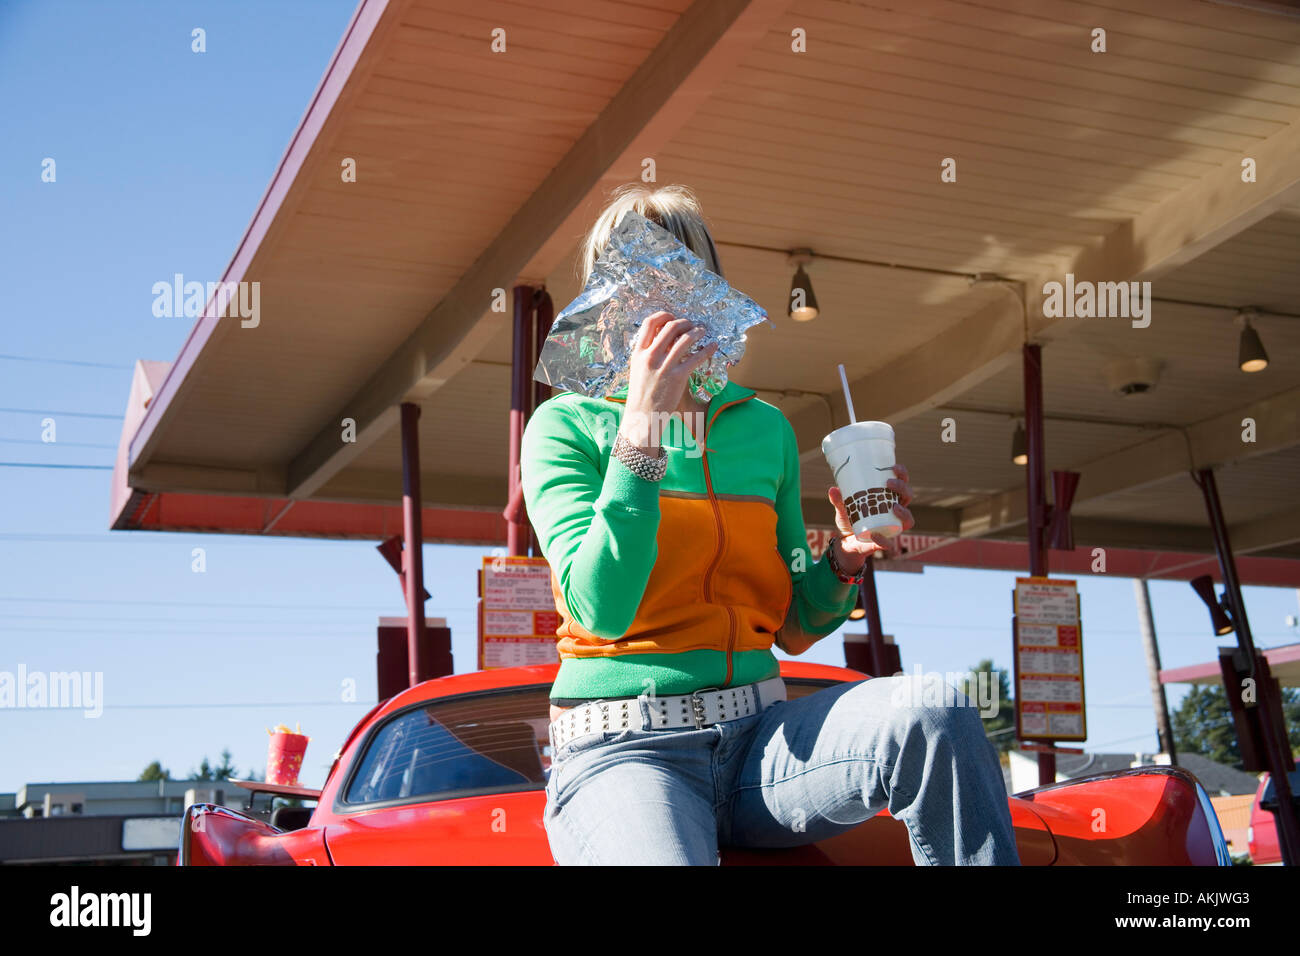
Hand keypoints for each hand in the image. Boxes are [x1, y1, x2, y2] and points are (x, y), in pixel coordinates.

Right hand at [620, 311, 716, 450]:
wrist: (642, 418)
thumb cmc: (641, 395)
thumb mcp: (638, 370)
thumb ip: (647, 354)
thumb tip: (663, 340)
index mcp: (638, 353)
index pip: (650, 323)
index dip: (664, 315)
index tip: (673, 317)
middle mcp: (650, 356)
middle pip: (671, 327)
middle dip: (685, 322)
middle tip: (693, 324)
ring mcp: (664, 367)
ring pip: (685, 339)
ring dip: (697, 332)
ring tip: (703, 331)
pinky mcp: (678, 377)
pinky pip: (696, 358)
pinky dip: (707, 349)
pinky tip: (713, 346)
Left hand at [827, 463, 914, 562]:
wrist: (846, 542)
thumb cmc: (851, 519)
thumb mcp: (844, 507)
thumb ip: (838, 500)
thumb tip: (833, 489)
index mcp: (888, 498)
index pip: (901, 482)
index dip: (902, 474)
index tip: (894, 467)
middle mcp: (895, 511)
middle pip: (908, 496)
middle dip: (903, 488)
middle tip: (889, 483)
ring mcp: (892, 527)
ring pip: (908, 520)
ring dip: (904, 513)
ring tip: (894, 507)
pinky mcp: (885, 542)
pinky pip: (889, 543)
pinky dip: (883, 540)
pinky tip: (875, 535)